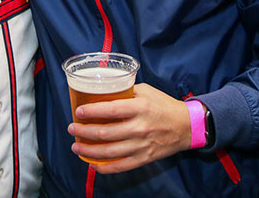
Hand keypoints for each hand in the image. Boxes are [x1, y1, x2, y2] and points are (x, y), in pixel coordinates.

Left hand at [67, 83, 190, 173]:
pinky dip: (105, 168)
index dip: (91, 112)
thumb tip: (104, 92)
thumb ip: (126, 91)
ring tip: (76, 146)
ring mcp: (141, 145)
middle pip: (105, 133)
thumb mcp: (146, 91)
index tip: (79, 112)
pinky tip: (93, 164)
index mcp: (139, 108)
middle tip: (72, 129)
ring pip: (109, 152)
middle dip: (84, 132)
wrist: (186, 126)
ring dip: (89, 150)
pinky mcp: (144, 158)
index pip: (110, 110)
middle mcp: (139, 127)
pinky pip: (121, 166)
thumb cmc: (164, 105)